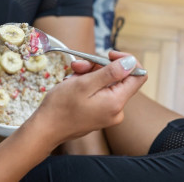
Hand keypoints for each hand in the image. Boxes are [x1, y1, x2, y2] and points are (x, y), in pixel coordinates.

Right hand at [33, 51, 147, 145]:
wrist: (46, 129)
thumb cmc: (61, 106)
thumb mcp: (84, 84)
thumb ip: (110, 72)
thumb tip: (131, 63)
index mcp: (116, 102)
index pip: (138, 76)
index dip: (126, 61)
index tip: (108, 54)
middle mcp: (116, 109)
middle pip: (118, 78)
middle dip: (98, 67)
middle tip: (78, 66)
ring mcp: (108, 113)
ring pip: (106, 84)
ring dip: (89, 75)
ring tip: (71, 77)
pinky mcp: (99, 115)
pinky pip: (99, 93)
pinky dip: (87, 85)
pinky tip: (72, 85)